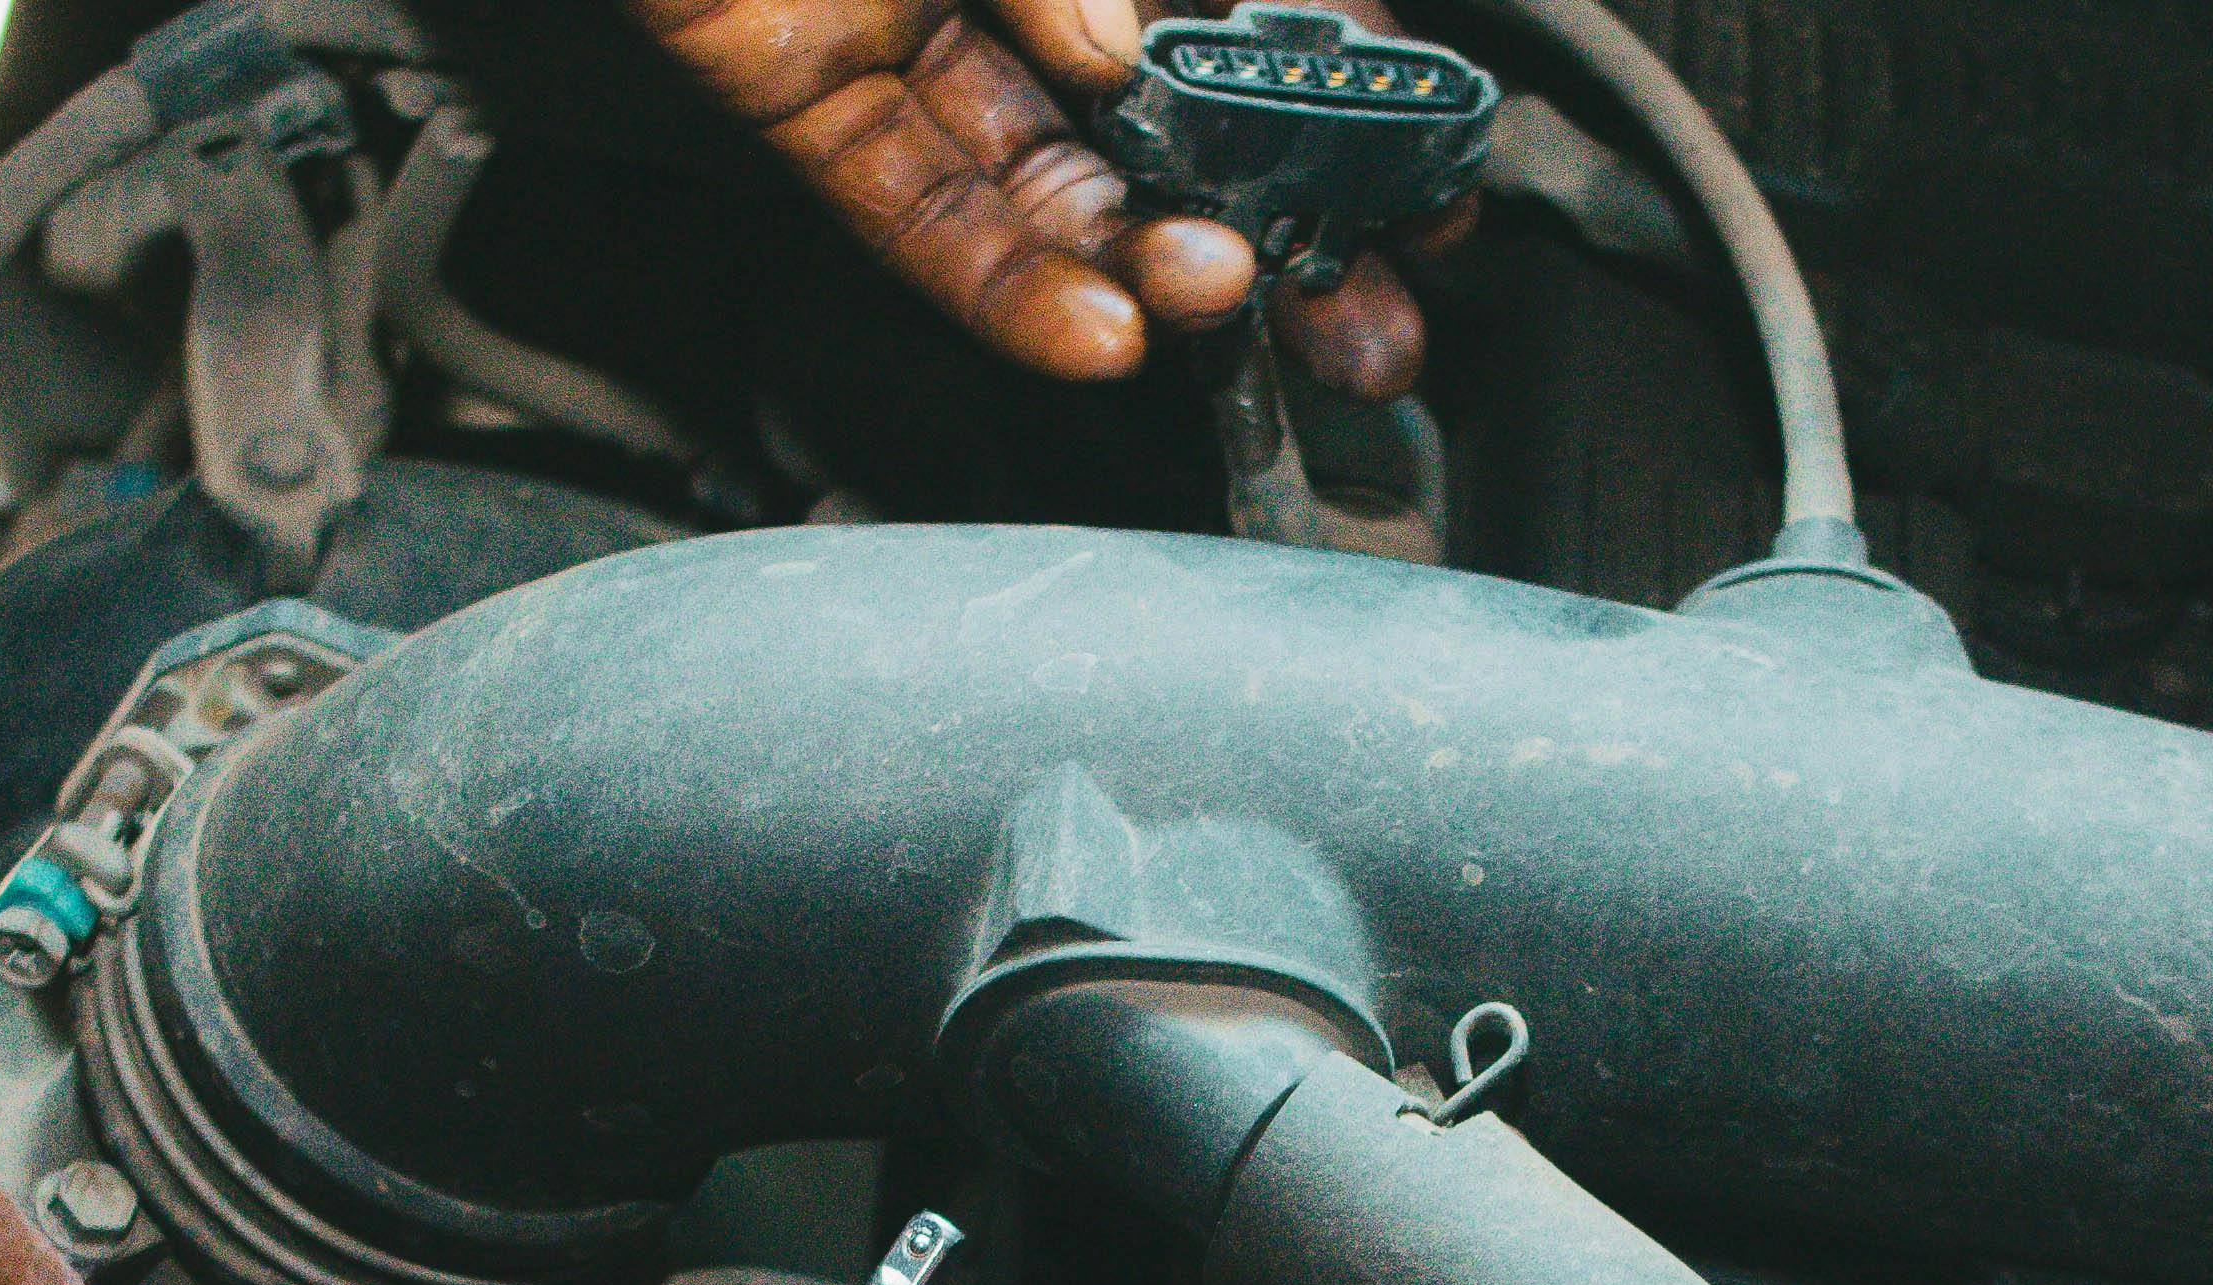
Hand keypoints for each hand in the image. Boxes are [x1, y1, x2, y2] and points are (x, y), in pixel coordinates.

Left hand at [621, 0, 1447, 393]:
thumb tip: (1128, 48)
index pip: (1242, 5)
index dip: (1337, 98)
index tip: (1416, 194)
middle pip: (1163, 118)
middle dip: (1271, 228)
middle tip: (1359, 321)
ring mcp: (901, 18)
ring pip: (1045, 180)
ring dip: (1139, 261)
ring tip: (1212, 307)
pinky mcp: (796, 84)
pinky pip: (909, 207)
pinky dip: (998, 275)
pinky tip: (1093, 324)